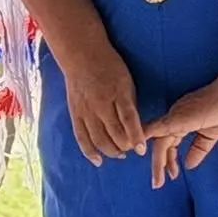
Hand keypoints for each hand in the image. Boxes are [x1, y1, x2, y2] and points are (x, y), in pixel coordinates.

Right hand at [64, 48, 142, 166]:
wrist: (81, 55)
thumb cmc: (109, 66)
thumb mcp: (126, 81)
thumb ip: (130, 104)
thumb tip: (136, 128)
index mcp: (118, 93)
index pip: (128, 119)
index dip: (135, 136)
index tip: (141, 150)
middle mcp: (101, 103)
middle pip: (114, 133)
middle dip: (126, 146)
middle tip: (133, 150)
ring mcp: (86, 110)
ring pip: (99, 138)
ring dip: (111, 151)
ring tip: (121, 154)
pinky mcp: (76, 113)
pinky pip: (82, 137)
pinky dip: (90, 151)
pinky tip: (98, 161)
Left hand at [143, 75, 217, 186]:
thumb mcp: (212, 135)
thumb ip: (199, 149)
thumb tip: (189, 166)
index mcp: (183, 120)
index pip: (170, 142)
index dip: (169, 159)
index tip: (172, 175)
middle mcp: (174, 117)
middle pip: (161, 144)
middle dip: (159, 165)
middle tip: (157, 184)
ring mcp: (175, 116)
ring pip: (159, 142)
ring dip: (157, 162)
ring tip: (157, 181)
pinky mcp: (178, 117)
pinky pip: (158, 129)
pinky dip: (146, 139)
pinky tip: (140, 150)